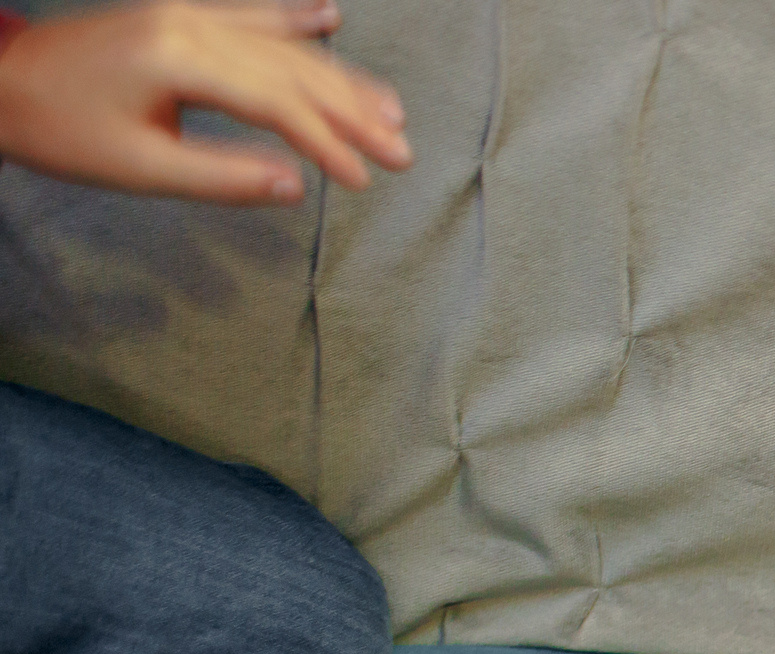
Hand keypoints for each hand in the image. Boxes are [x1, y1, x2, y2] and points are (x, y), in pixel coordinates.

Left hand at [0, 0, 410, 203]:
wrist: (1, 85)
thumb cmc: (63, 132)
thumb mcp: (140, 169)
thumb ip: (222, 177)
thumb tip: (296, 185)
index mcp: (179, 59)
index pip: (277, 103)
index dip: (328, 142)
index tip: (365, 181)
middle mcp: (189, 24)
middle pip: (293, 68)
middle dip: (353, 112)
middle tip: (403, 151)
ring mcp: (185, 13)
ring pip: (281, 43)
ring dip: (340, 75)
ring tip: (391, 109)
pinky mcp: (177, 15)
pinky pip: (249, 13)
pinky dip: (292, 17)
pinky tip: (330, 16)